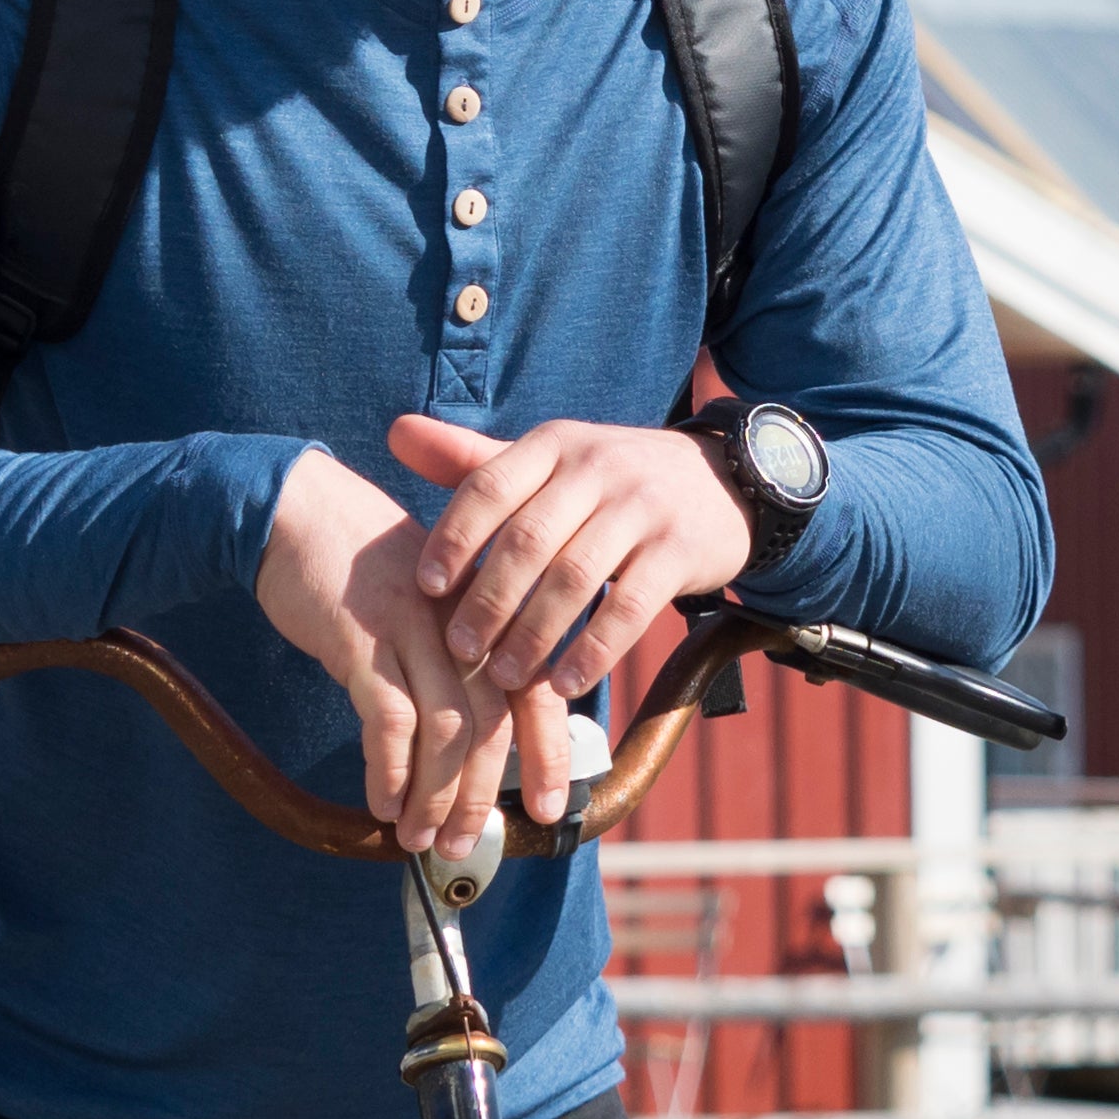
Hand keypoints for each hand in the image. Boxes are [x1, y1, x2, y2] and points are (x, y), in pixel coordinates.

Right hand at [257, 447, 525, 854]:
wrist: (294, 505)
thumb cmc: (361, 563)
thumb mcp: (426, 600)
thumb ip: (455, 654)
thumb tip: (471, 735)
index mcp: (488, 607)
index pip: (536, 687)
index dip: (548, 754)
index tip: (548, 809)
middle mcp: (462, 616)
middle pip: (495, 718)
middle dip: (485, 793)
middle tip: (471, 843)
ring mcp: (413, 625)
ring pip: (446, 727)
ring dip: (438, 795)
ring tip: (422, 838)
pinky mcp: (361, 636)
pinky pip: (387, 717)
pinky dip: (390, 770)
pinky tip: (383, 803)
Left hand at [393, 412, 754, 733]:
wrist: (723, 480)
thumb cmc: (611, 482)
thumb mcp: (551, 461)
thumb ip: (474, 460)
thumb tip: (395, 434)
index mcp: (554, 444)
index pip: (490, 485)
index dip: (453, 537)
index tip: (425, 587)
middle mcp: (597, 467)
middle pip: (528, 538)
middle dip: (488, 600)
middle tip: (458, 649)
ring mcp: (643, 507)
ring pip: (576, 577)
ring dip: (534, 634)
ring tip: (504, 677)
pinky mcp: (679, 550)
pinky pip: (630, 606)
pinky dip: (594, 650)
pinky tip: (565, 684)